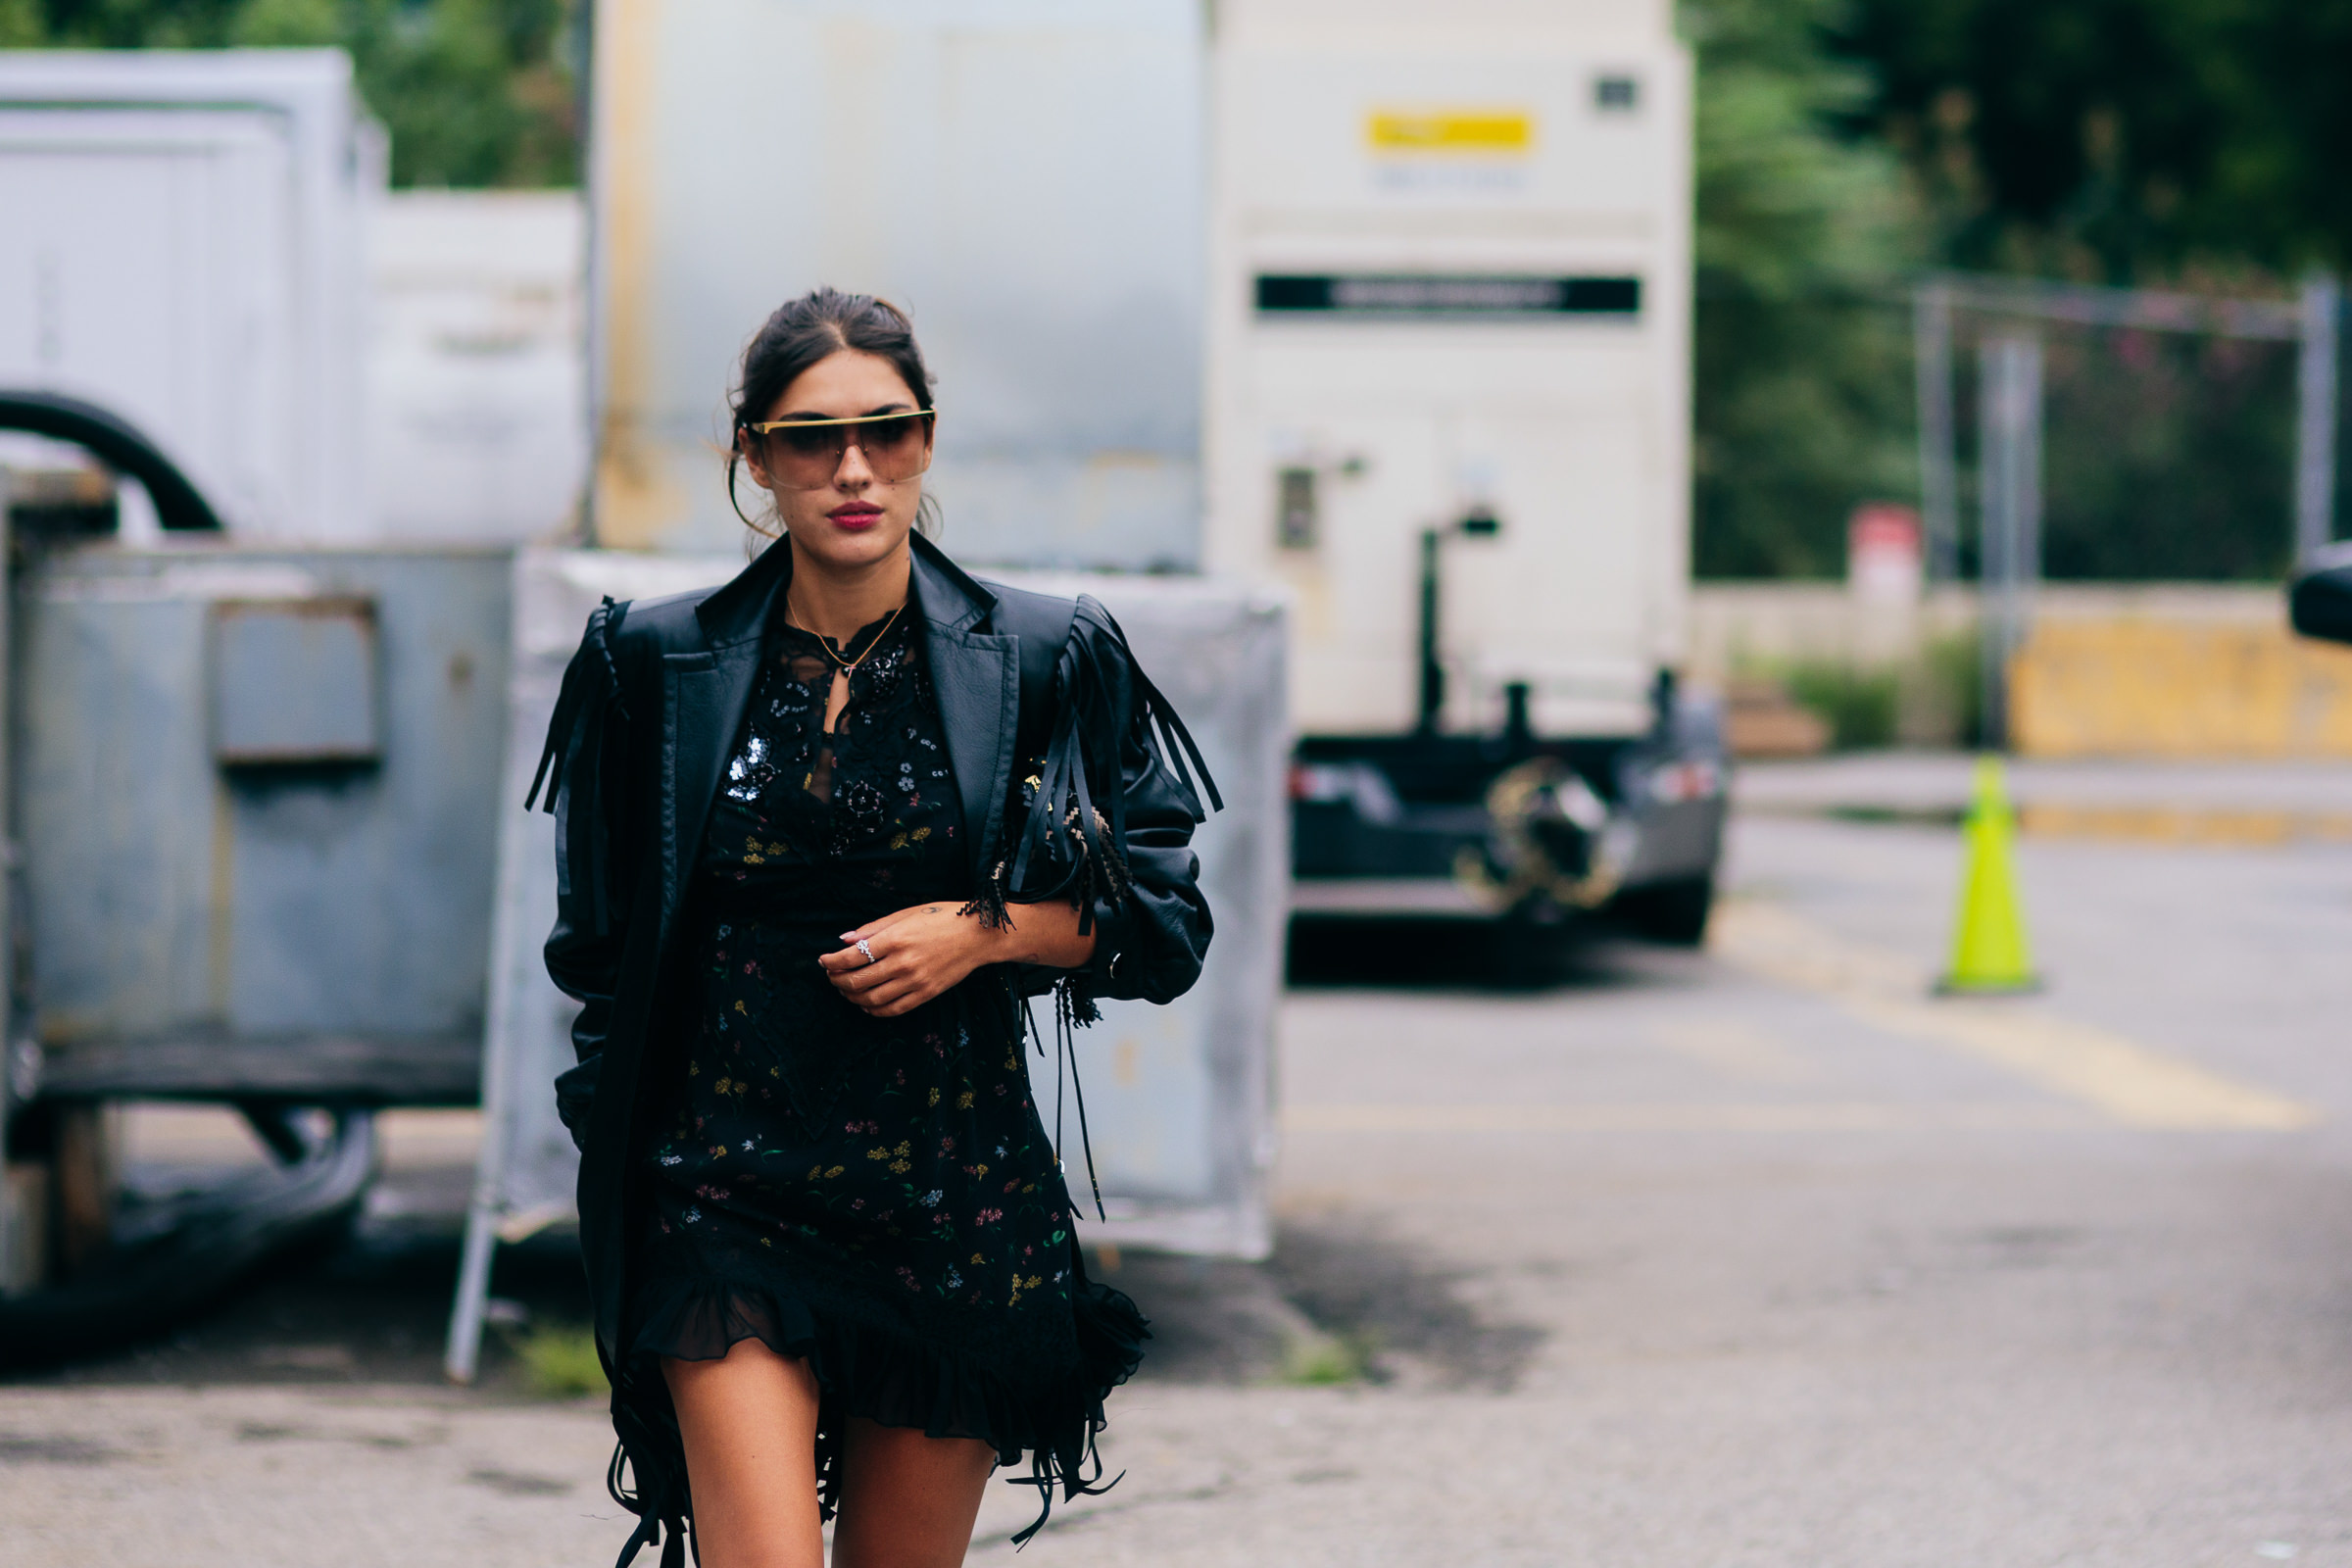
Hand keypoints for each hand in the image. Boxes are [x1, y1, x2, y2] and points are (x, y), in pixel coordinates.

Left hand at [819, 903, 998, 1017]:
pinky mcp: (926, 994)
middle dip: (837, 980)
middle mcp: (903, 962)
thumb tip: (844, 940)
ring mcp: (915, 981)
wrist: (977, 935)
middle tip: (831, 976)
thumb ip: (873, 928)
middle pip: (857, 980)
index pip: (851, 957)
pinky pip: (893, 1009)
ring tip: (846, 989)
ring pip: (871, 999)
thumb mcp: (905, 914)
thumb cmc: (941, 918)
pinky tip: (867, 1004)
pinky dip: (874, 1010)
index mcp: (895, 939)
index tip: (823, 960)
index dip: (832, 961)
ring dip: (852, 997)